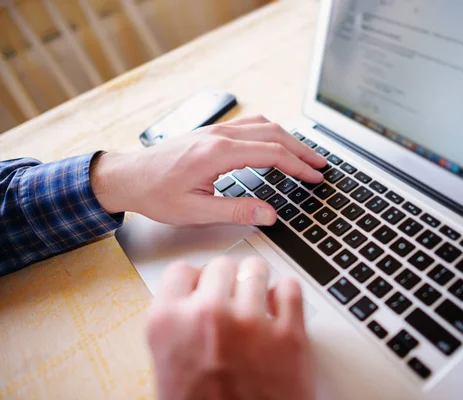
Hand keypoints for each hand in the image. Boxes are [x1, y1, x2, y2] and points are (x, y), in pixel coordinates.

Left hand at [91, 115, 326, 224]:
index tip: (315, 177)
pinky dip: (272, 133)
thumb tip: (269, 214)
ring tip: (306, 155)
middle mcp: (219, 135)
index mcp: (216, 153)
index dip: (298, 166)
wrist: (127, 177)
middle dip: (302, 150)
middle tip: (321, 165)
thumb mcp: (195, 211)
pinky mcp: (212, 132)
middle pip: (273, 133)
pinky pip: (251, 125)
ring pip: (264, 125)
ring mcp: (216, 130)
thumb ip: (235, 211)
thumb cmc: (155, 194)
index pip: (270, 153)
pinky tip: (277, 143)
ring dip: (289, 138)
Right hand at [147, 257, 315, 399]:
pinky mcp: (290, 334)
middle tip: (232, 301)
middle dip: (227, 282)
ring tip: (257, 304)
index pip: (180, 271)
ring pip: (256, 270)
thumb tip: (189, 302)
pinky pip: (290, 288)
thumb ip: (176, 329)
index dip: (194, 281)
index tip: (203, 288)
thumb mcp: (168, 372)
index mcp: (168, 324)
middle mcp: (207, 316)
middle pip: (221, 266)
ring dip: (257, 284)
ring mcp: (251, 323)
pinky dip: (287, 295)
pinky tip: (280, 310)